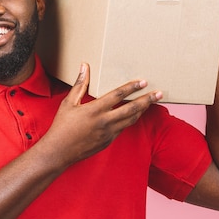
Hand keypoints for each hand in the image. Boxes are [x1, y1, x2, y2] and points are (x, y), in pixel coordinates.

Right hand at [41, 63, 162, 164]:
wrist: (59, 152)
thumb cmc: (61, 126)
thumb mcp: (68, 103)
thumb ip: (80, 84)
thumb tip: (84, 66)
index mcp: (95, 110)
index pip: (117, 95)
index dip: (131, 87)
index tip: (143, 82)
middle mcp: (104, 122)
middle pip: (131, 109)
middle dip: (146, 100)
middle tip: (159, 94)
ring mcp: (108, 133)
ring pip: (130, 120)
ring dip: (142, 110)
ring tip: (151, 102)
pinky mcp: (108, 141)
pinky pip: (122, 128)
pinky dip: (130, 120)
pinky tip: (134, 114)